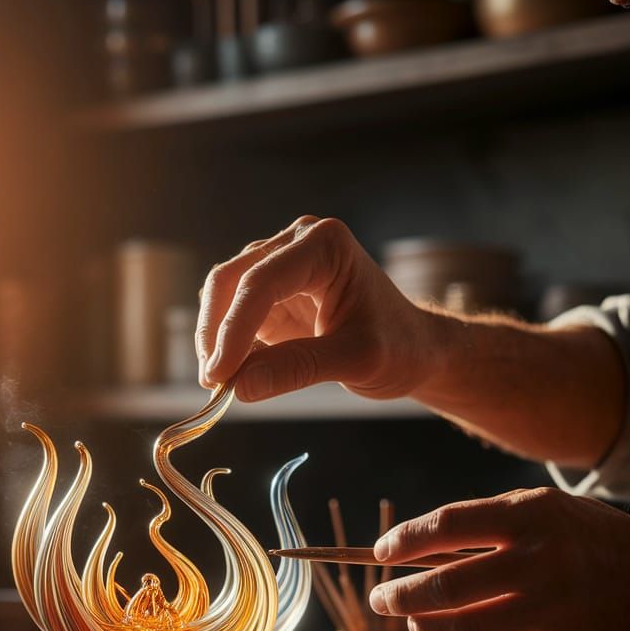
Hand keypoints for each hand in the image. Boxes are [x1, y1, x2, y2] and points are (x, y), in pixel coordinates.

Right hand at [196, 216, 432, 400]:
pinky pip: (232, 315)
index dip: (233, 330)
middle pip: (231, 280)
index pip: (261, 283)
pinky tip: (235, 374)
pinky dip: (226, 345)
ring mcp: (279, 265)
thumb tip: (238, 387)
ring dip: (215, 339)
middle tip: (214, 383)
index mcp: (325, 245)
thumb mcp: (357, 360)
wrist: (415, 348)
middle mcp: (296, 244)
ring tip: (223, 384)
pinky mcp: (269, 293)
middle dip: (217, 333)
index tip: (219, 377)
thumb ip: (298, 369)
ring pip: (223, 295)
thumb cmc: (399, 347)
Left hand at [370, 487, 629, 630]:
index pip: (445, 525)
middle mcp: (537, 561)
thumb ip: (483, 523)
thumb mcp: (540, 508)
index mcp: (527, 516)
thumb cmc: (583, 536)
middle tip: (380, 598)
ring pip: (463, 630)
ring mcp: (549, 607)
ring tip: (410, 622)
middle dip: (398, 595)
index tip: (381, 552)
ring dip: (424, 628)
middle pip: (445, 585)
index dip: (404, 541)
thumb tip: (415, 549)